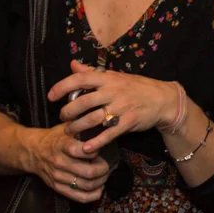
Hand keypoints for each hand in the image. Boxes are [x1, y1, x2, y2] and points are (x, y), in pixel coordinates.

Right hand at [19, 124, 112, 203]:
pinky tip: (99, 188)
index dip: (96, 151)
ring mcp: (58, 177)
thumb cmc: (54, 138)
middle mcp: (59, 162)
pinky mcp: (58, 188)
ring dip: (101, 182)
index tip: (98, 149)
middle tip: (106, 166)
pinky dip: (94, 195)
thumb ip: (82, 127)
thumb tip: (103, 125)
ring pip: (87, 186)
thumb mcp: (66, 128)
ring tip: (103, 176)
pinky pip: (80, 197)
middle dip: (104, 170)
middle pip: (89, 172)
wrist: (33, 151)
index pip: (84, 151)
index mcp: (62, 145)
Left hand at [49, 67, 178, 153]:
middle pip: (83, 102)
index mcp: (107, 78)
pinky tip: (85, 148)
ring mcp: (121, 107)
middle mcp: (113, 91)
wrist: (163, 99)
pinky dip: (96, 142)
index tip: (50, 96)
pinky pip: (109, 134)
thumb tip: (72, 64)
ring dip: (77, 128)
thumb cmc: (135, 87)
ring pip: (93, 119)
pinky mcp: (128, 122)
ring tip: (69, 132)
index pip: (80, 79)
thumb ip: (92, 72)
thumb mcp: (114, 76)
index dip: (62, 87)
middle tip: (62, 118)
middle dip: (68, 112)